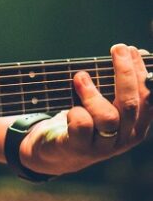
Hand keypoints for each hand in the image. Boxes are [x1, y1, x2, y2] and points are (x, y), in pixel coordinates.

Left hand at [20, 44, 151, 176]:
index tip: (130, 49)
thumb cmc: (86, 121)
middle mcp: (123, 138)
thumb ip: (118, 85)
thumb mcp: (106, 105)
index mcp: (135, 126)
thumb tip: (131, 51)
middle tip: (116, 48)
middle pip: (130, 104)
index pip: (147, 99)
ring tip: (81, 77)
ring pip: (107, 117)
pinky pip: (82, 125)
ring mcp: (102, 147)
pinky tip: (71, 106)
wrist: (57, 152)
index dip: (140, 73)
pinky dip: (76, 111)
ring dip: (92, 92)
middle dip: (124, 72)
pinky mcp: (78, 148)